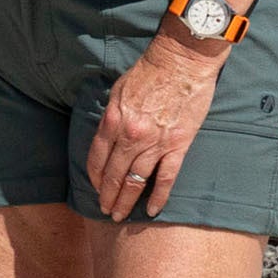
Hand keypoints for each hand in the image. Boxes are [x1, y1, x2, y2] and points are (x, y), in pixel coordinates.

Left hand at [87, 33, 223, 218]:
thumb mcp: (117, 92)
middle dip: (107, 196)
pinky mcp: (178, 145)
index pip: (97, 159)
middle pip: (114, 175)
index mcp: (112, 122)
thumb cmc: (148, 73)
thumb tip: (105, 137)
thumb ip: (110, 117)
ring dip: (126, 201)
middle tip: (105, 210)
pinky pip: (166, 178)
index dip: (95, 177)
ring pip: (136, 180)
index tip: (95, 188)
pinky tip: (152, 211)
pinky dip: (159, 196)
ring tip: (120, 215)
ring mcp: (155, 143)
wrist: (182, 62)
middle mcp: (130, 136)